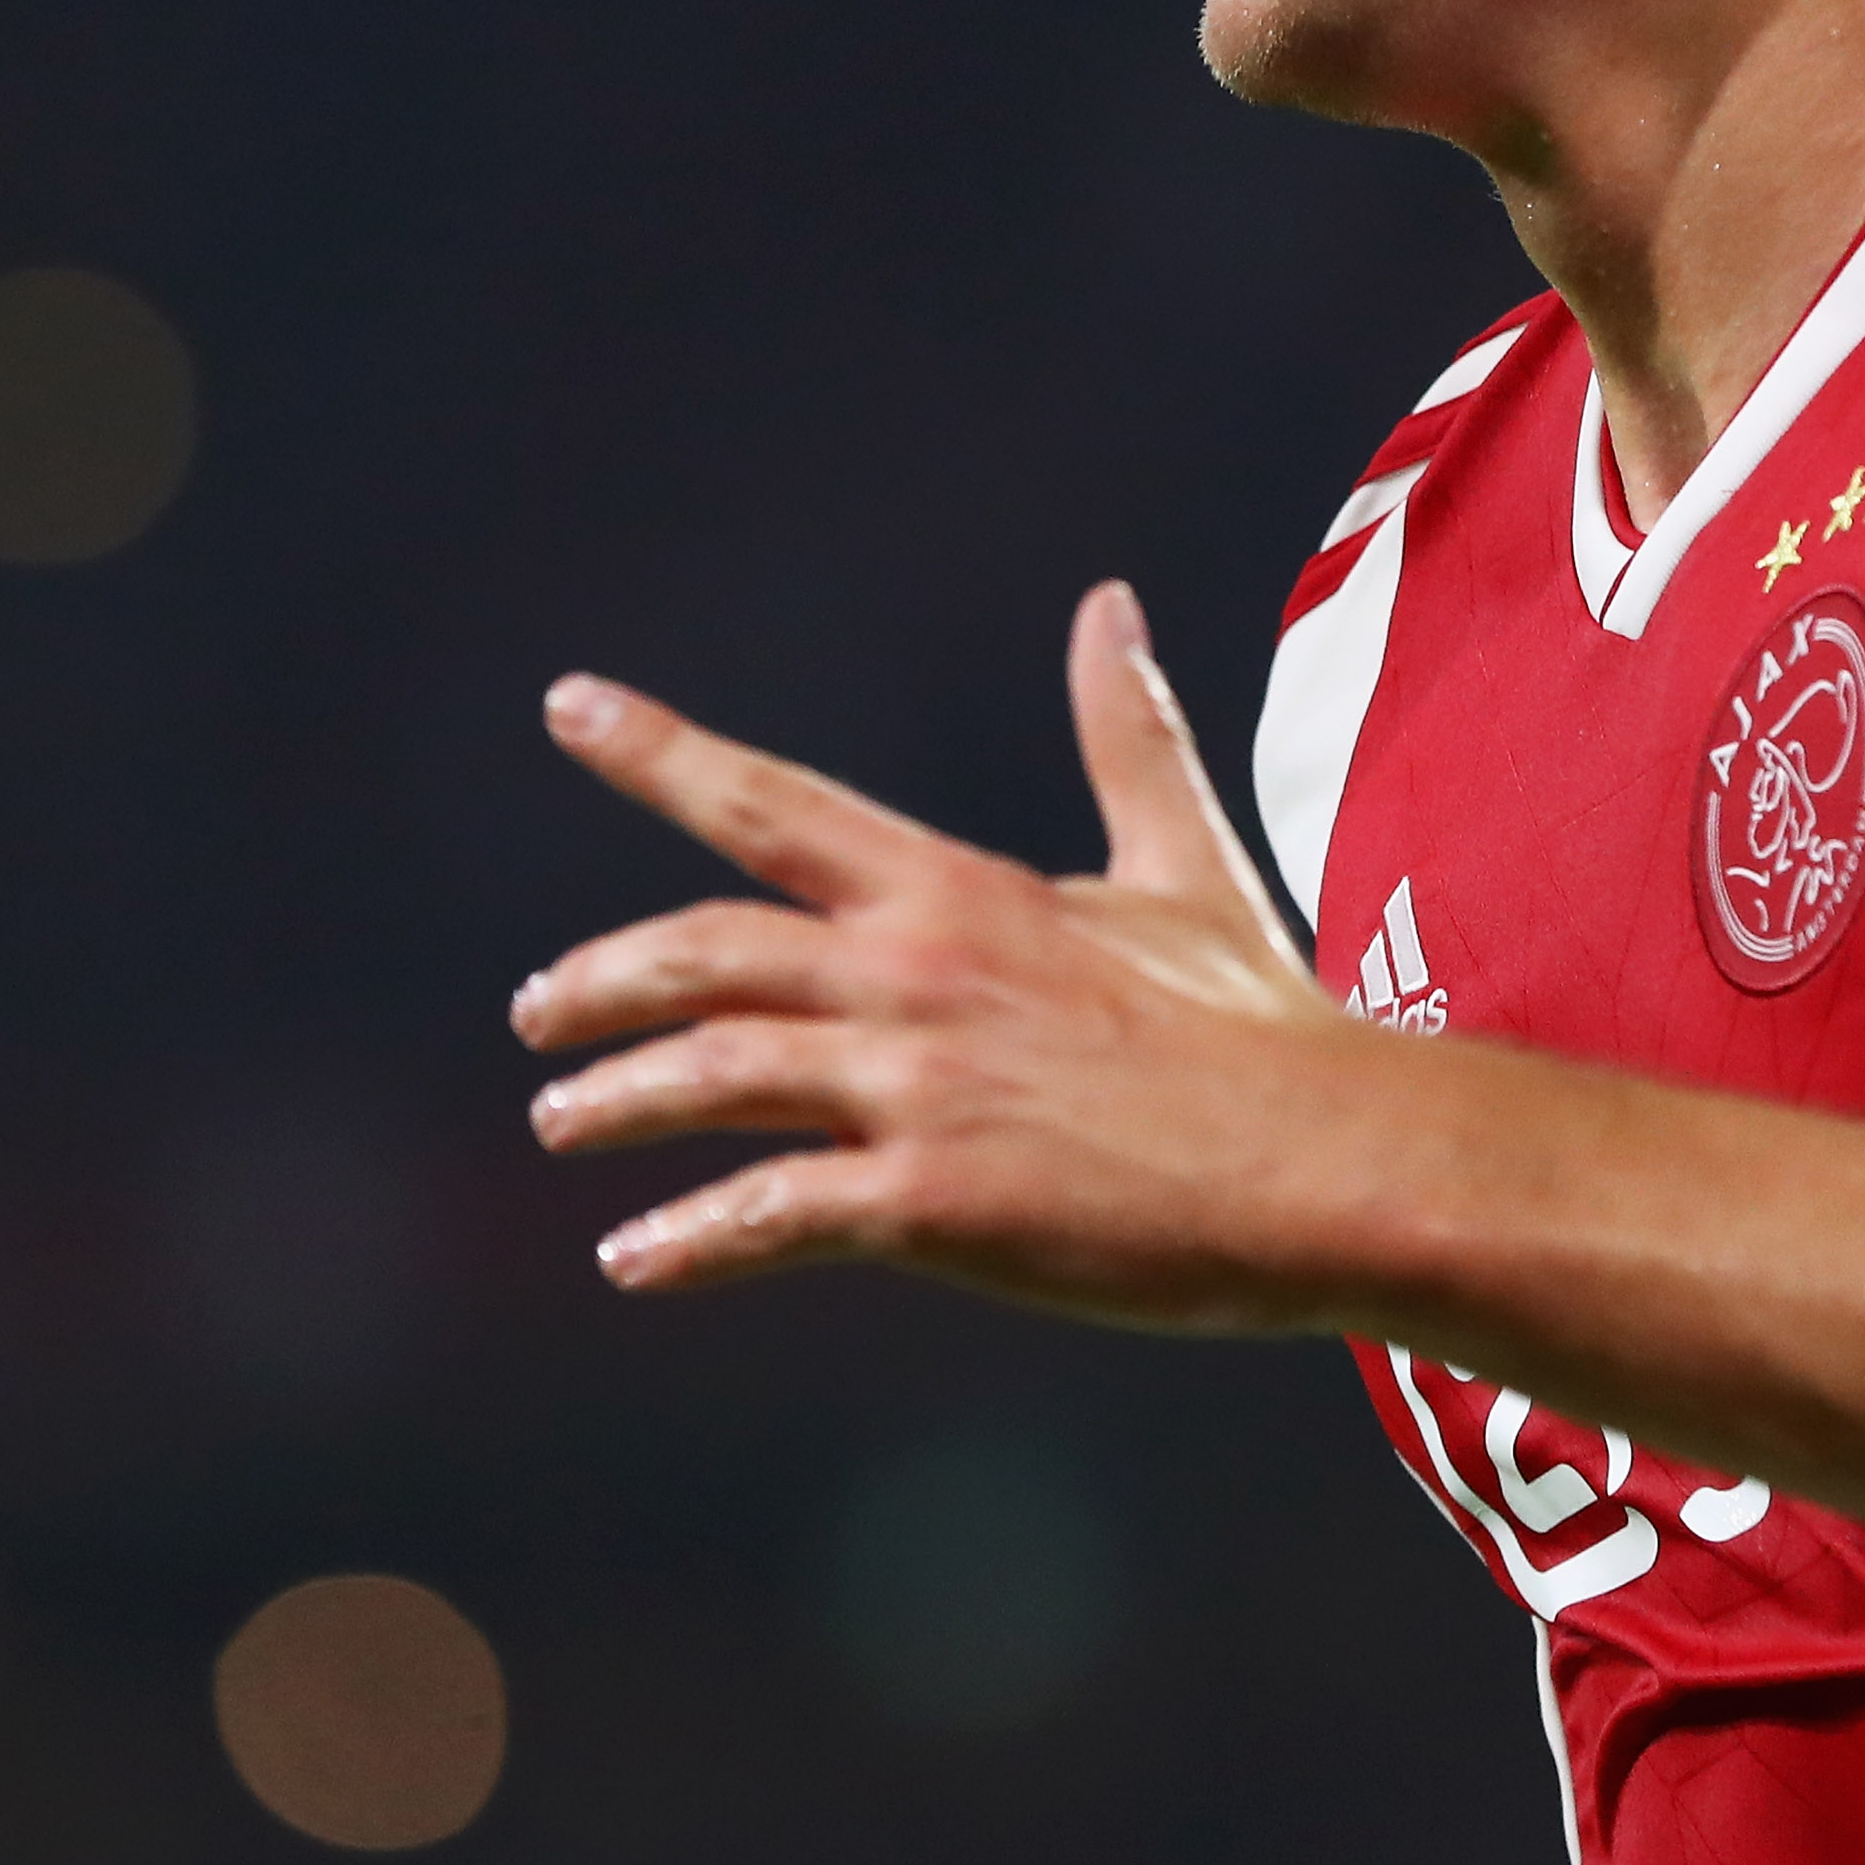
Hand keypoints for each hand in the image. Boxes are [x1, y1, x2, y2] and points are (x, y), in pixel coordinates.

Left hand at [511, 579, 1379, 1323]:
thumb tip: (1109, 603)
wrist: (1328, 1160)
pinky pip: (769, 1214)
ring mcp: (917, 1087)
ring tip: (563, 1126)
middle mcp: (914, 970)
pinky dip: (686, 1238)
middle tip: (536, 1016)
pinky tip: (633, 1260)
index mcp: (955, 890)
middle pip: (704, 950)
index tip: (569, 705)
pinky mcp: (932, 1203)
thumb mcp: (1179, 859)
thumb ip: (1124, 733)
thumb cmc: (1259, 1022)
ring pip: (713, 1075)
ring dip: (619, 1102)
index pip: (772, 802)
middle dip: (600, 981)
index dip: (659, 751)